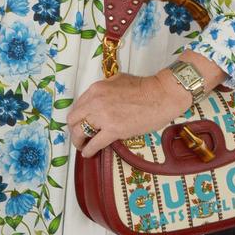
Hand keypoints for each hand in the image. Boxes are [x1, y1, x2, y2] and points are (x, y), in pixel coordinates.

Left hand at [67, 50, 227, 157]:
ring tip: (81, 146)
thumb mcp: (116, 80)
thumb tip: (99, 100)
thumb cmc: (143, 87)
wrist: (160, 95)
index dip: (77, 117)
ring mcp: (103, 116)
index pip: (77, 106)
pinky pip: (95, 143)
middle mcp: (95, 101)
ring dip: (78, 141)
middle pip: (74, 119)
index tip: (79, 123)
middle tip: (78, 136)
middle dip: (73, 129)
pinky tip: (88, 154)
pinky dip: (88, 150)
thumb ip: (103, 91)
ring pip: (80, 131)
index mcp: (95, 89)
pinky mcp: (114, 130)